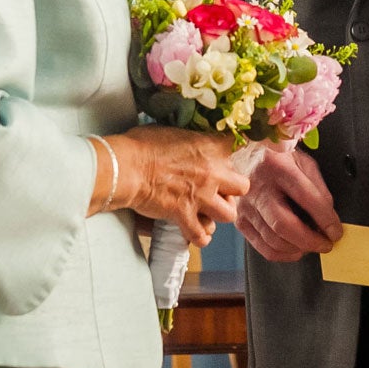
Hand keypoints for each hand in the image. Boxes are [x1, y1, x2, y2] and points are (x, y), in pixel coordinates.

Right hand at [110, 127, 246, 245]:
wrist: (126, 166)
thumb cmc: (142, 144)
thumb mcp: (173, 131)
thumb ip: (191, 139)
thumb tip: (191, 142)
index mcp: (210, 147)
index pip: (240, 146)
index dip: (234, 154)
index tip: (228, 156)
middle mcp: (212, 172)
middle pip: (243, 186)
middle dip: (233, 189)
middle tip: (219, 189)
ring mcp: (201, 196)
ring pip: (229, 214)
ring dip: (218, 214)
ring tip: (208, 211)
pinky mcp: (185, 215)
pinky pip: (202, 236)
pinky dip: (199, 236)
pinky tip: (195, 231)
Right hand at [237, 142, 342, 262]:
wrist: (244, 155)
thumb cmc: (276, 158)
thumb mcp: (302, 161)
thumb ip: (317, 187)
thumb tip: (328, 217)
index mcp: (277, 166)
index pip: (305, 197)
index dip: (325, 218)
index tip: (336, 231)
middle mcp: (257, 186)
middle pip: (284, 225)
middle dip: (310, 240)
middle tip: (326, 244)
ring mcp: (246, 206)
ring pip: (274, 240)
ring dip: (299, 248)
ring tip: (312, 245)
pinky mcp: (240, 220)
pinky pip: (263, 247)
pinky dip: (283, 254)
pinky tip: (295, 249)